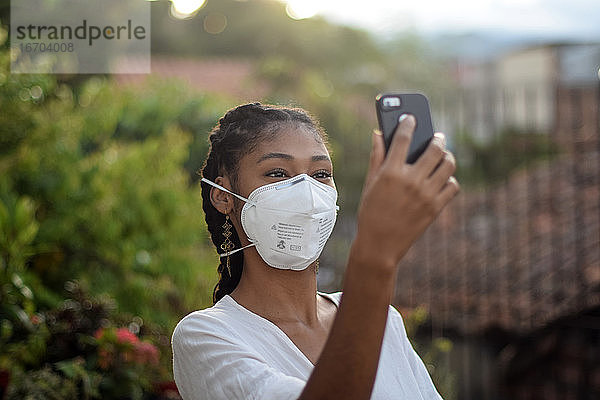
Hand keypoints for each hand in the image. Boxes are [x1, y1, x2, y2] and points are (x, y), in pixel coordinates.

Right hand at [354, 114, 459, 269]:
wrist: (379, 245)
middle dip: (437, 138)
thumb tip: (378, 133)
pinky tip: (443, 179)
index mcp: (390, 172)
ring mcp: (426, 194)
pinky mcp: (436, 208)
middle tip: (437, 137)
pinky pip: (453, 185)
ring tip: (443, 156)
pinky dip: (450, 180)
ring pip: (448, 164)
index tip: (411, 117)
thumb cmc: (371, 212)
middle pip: (434, 148)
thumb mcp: (370, 183)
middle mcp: (410, 180)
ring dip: (447, 156)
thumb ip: (376, 156)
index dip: (408, 123)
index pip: (403, 138)